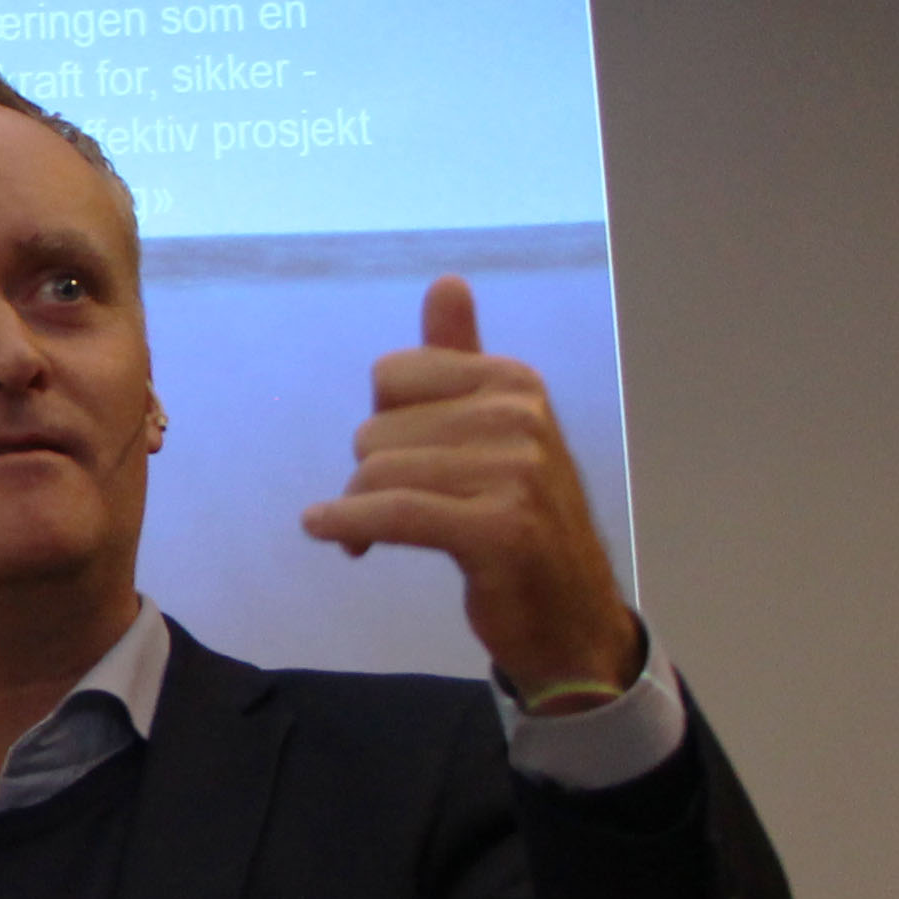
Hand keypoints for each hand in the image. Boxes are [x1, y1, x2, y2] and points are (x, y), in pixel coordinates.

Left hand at [299, 275, 641, 695]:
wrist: (571, 615)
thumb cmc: (521, 522)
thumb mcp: (496, 430)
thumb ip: (461, 359)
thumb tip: (445, 282)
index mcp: (513, 382)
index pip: (391, 376)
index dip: (382, 422)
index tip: (396, 458)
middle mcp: (519, 416)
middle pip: (376, 429)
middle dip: (370, 475)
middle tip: (391, 511)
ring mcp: (516, 472)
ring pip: (377, 471)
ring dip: (358, 510)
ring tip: (373, 535)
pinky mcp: (499, 529)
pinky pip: (393, 513)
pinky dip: (347, 523)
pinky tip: (327, 532)